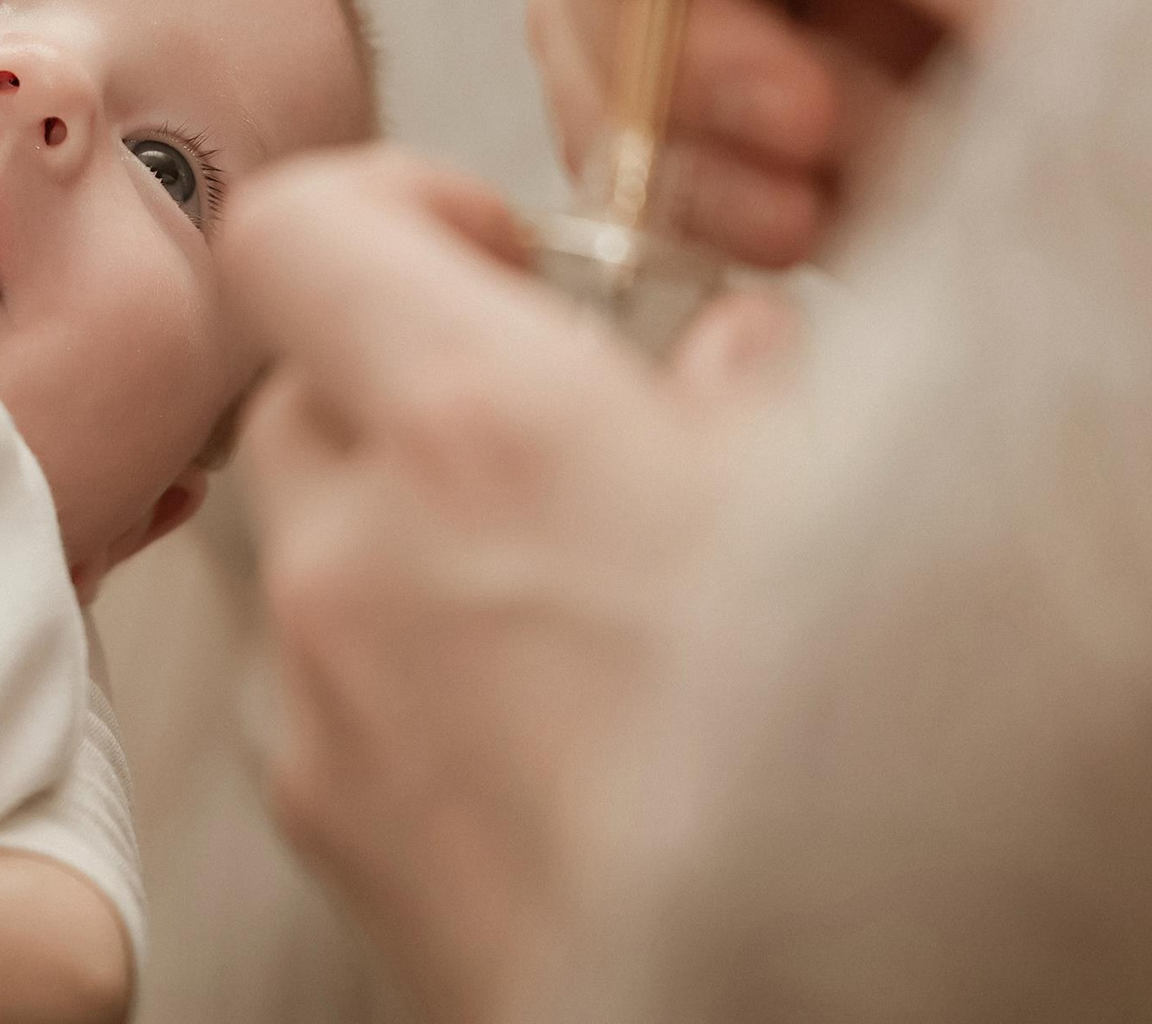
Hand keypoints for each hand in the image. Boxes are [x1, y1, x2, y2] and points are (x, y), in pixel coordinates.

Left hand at [221, 146, 790, 1023]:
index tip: (492, 249)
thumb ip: (754, 393)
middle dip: (411, 384)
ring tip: (570, 591)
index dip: (388, 206)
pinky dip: (400, 657)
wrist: (782, 991)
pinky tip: (539, 714)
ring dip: (407, 526)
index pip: (297, 228)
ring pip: (311, 536)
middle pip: (301, 387)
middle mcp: (358, 551)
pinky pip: (323, 675)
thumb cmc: (844, 768)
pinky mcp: (317, 811)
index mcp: (481, 431)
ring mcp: (320, 691)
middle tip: (555, 433)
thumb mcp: (854, 509)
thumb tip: (720, 356)